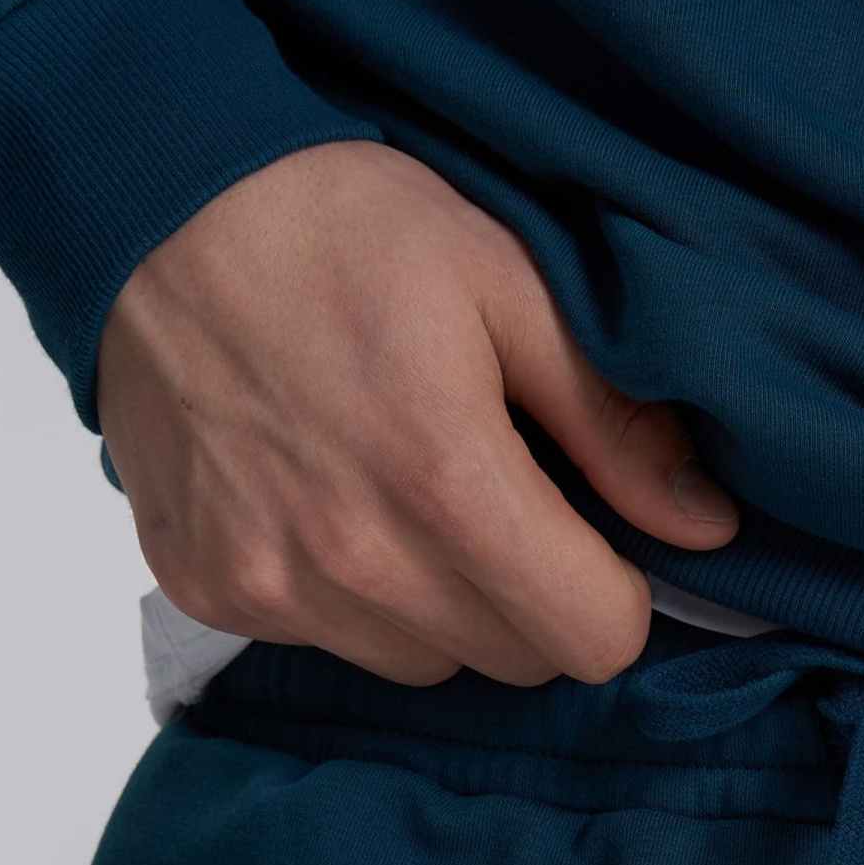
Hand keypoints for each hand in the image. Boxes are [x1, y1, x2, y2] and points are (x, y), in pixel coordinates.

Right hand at [94, 139, 739, 686]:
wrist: (155, 202)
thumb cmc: (346, 227)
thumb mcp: (511, 286)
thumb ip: (614, 423)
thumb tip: (708, 528)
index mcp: (446, 484)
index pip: (594, 640)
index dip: (618, 592)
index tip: (599, 533)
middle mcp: (355, 559)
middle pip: (515, 660)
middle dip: (536, 594)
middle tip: (508, 496)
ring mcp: (271, 583)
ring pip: (423, 662)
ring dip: (443, 605)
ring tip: (410, 492)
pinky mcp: (209, 588)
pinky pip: (323, 641)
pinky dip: (347, 594)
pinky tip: (329, 496)